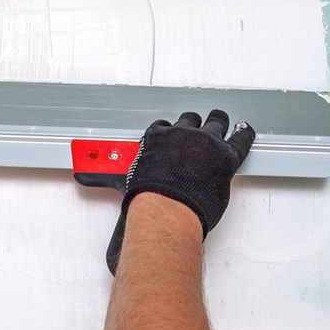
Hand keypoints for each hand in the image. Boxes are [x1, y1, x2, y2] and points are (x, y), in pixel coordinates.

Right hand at [80, 109, 255, 273]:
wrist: (167, 210)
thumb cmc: (146, 201)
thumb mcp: (121, 184)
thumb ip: (105, 178)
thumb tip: (83, 177)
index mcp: (156, 139)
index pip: (162, 128)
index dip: (169, 134)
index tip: (169, 136)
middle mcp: (180, 134)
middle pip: (189, 121)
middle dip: (193, 124)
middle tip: (196, 129)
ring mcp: (204, 142)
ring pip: (214, 121)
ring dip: (218, 121)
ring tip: (220, 120)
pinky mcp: (225, 155)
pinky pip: (240, 137)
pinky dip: (244, 133)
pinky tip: (246, 129)